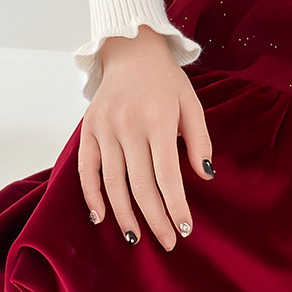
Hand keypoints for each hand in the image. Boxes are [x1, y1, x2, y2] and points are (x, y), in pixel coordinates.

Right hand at [77, 27, 215, 250]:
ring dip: (125, 214)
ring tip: (137, 237)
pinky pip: (86, 170)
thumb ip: (199, 139)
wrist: (131, 50)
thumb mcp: (192, 103)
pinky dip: (92, 196)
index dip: (176, 205)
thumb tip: (205, 176)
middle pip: (140, 185)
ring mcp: (104, 128)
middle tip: (168, 241)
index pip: (167, 175)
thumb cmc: (166, 81)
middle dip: (155, 218)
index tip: (185, 228)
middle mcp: (129, 126)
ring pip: (113, 183)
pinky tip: (101, 217)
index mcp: (158, 120)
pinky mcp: (87, 129)